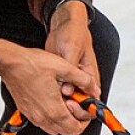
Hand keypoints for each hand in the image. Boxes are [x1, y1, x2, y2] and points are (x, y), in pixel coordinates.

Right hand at [0, 38, 96, 134]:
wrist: (9, 63)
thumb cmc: (32, 64)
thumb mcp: (64, 67)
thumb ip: (83, 80)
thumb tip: (94, 89)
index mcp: (54, 110)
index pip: (75, 128)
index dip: (85, 121)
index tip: (85, 109)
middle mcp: (43, 117)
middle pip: (66, 132)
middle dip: (75, 121)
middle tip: (76, 104)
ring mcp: (34, 116)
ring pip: (54, 129)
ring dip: (64, 120)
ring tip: (65, 103)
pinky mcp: (27, 112)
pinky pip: (43, 123)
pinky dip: (52, 118)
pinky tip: (53, 102)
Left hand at [47, 0, 99, 120]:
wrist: (62, 25)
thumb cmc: (72, 34)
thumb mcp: (72, 50)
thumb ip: (71, 72)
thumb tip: (67, 91)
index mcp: (91, 77)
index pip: (92, 101)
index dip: (82, 108)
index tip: (70, 105)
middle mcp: (82, 83)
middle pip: (80, 106)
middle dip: (69, 109)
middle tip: (58, 103)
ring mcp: (70, 82)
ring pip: (67, 102)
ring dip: (59, 105)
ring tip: (48, 100)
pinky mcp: (59, 80)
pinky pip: (57, 94)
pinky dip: (51, 98)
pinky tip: (42, 95)